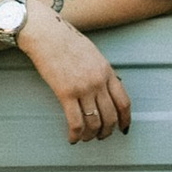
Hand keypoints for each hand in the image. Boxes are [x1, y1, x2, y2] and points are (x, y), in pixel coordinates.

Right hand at [24, 2, 131, 143]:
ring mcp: (83, 87)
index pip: (124, 102)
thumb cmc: (66, 40)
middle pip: (111, 116)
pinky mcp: (66, 93)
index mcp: (107, 70)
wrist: (46, 33)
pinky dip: (75, 135)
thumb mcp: (92, 53)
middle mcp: (98, 81)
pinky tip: (72, 138)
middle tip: (101, 136)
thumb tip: (105, 90)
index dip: (125, 120)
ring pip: (94, 123)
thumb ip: (101, 72)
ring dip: (90, 135)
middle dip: (107, 131)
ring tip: (85, 138)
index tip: (123, 128)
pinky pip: (76, 122)